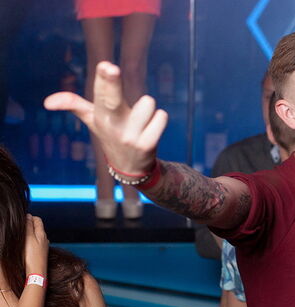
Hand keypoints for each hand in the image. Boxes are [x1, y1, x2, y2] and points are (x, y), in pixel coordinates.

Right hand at [24, 215, 48, 275]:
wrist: (37, 272)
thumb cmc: (32, 255)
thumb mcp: (29, 238)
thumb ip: (29, 227)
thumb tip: (28, 216)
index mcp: (42, 233)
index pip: (37, 220)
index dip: (29, 217)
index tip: (21, 219)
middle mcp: (45, 239)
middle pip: (38, 227)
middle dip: (30, 224)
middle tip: (20, 227)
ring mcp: (44, 246)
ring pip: (37, 235)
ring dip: (30, 233)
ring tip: (22, 235)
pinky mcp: (41, 253)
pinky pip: (36, 243)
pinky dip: (31, 241)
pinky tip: (26, 245)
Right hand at [44, 61, 167, 174]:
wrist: (130, 168)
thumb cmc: (113, 135)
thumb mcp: (93, 121)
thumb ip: (74, 105)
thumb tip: (47, 102)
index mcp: (99, 116)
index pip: (99, 94)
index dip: (102, 79)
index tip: (104, 65)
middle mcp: (112, 126)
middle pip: (111, 100)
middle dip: (111, 83)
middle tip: (111, 68)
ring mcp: (129, 137)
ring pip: (147, 102)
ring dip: (148, 107)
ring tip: (142, 120)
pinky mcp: (147, 145)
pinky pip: (161, 117)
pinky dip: (159, 119)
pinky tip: (151, 129)